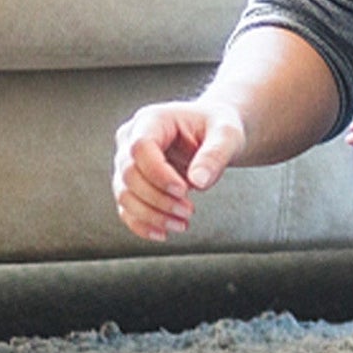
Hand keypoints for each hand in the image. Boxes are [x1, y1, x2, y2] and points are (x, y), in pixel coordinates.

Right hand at [112, 100, 248, 242]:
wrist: (213, 134)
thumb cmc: (218, 127)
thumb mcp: (227, 134)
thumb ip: (216, 153)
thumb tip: (199, 181)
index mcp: (152, 119)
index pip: (140, 147)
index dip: (158, 173)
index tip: (184, 190)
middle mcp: (132, 139)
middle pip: (129, 174)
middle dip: (158, 199)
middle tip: (189, 211)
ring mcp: (127, 162)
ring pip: (124, 195)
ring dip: (151, 215)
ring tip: (182, 223)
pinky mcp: (131, 184)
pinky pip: (126, 208)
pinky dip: (142, 224)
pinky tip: (163, 233)